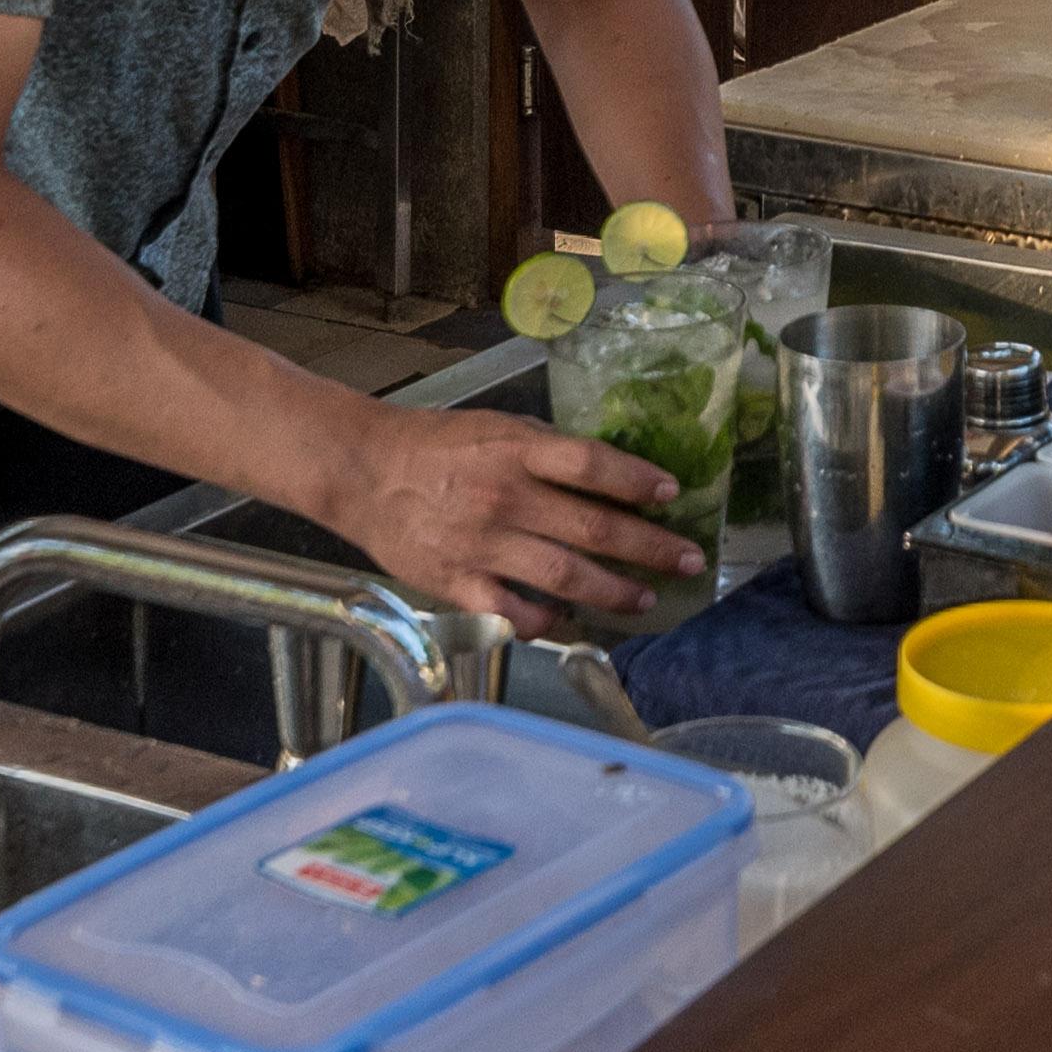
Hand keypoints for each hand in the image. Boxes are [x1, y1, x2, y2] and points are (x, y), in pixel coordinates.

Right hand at [328, 401, 701, 630]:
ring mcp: (481, 544)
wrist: (363, 471)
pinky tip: (572, 624)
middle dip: (650, 547)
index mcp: (515, 450)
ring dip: (614, 591)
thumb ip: (548, 451)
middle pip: (592, 527)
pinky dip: (547, 621)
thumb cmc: (437, 445)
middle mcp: (504, 497)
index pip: (591, 465)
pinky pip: (513, 611)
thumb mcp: (497, 428)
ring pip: (564, 576)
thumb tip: (609, 475)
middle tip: (689, 560)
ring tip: (646, 598)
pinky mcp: (457, 582)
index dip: (637, 480)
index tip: (672, 493)